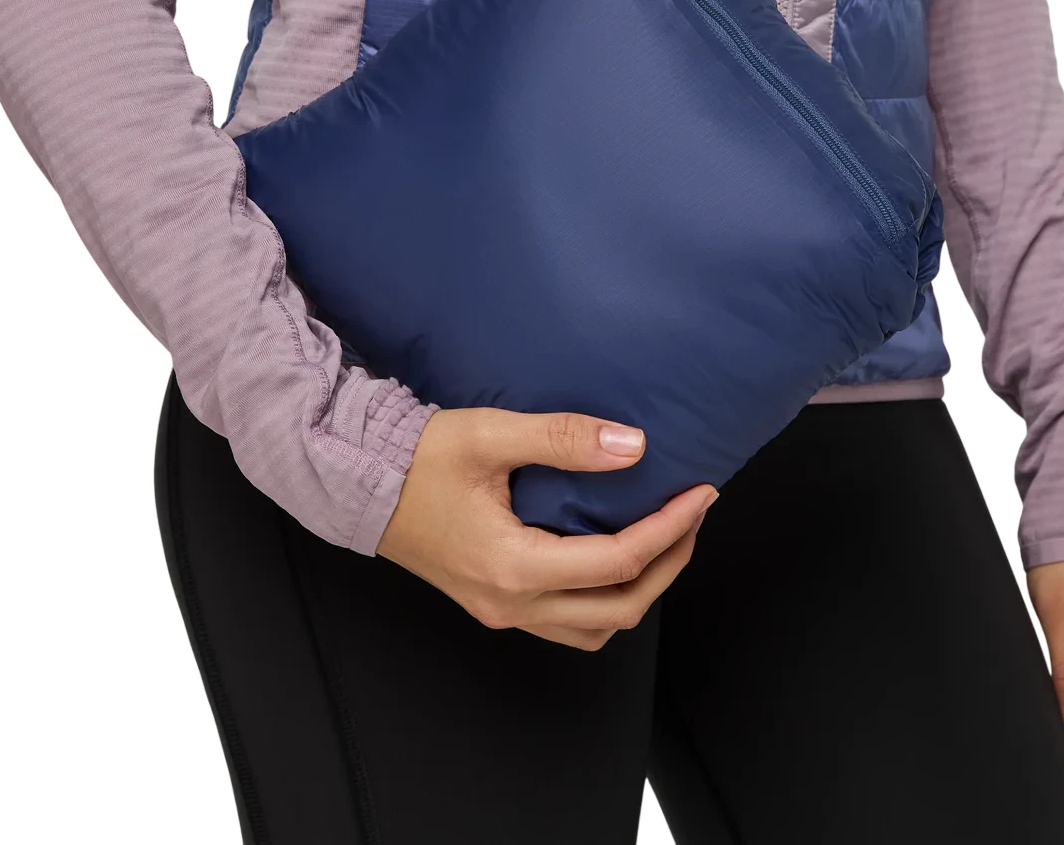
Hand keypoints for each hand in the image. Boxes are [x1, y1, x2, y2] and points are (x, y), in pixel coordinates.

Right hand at [376, 407, 716, 649]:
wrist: (363, 484)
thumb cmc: (419, 459)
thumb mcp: (491, 434)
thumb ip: (564, 439)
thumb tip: (633, 447)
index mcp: (514, 566)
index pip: (618, 561)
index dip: (670, 529)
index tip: (700, 495)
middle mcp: (513, 603)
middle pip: (620, 608)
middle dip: (670, 563)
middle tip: (693, 516)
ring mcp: (503, 612)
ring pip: (596, 628)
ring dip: (640, 590)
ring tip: (663, 540)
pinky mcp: (495, 604)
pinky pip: (568, 624)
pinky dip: (604, 600)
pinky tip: (611, 560)